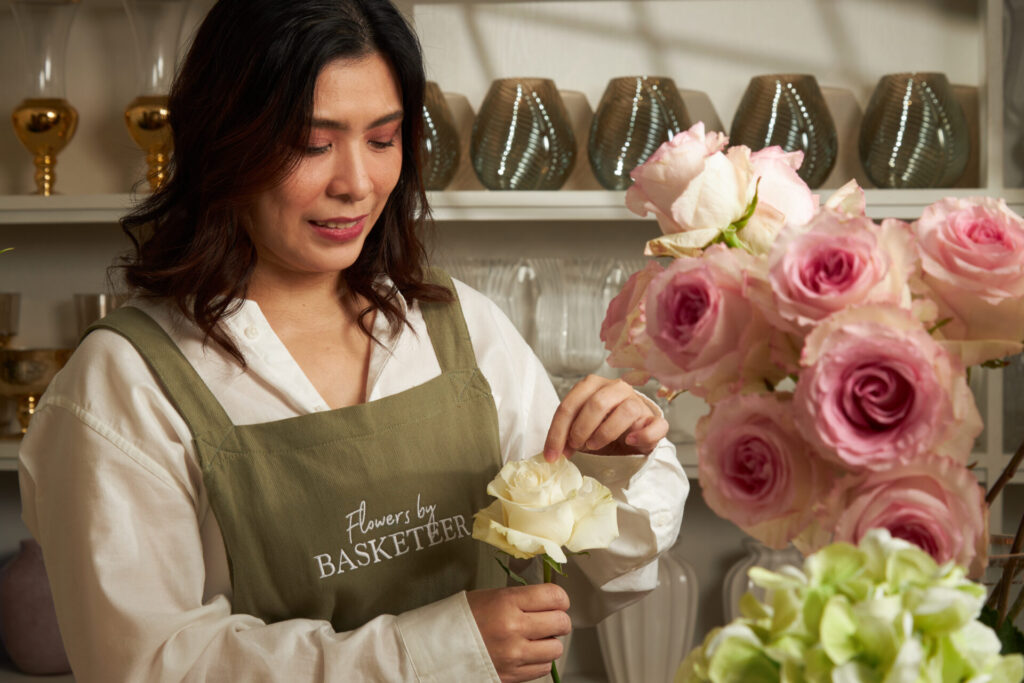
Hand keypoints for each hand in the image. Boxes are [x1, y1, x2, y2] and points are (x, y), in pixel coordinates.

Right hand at [466, 584, 570, 682]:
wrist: (437, 647)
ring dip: (549, 643)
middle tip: (549, 619)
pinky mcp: (512, 676)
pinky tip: (526, 653)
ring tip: (535, 639)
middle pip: (561, 622)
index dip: (560, 599)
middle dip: (559, 620)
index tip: (556, 601)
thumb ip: (521, 599)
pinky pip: (543, 668)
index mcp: (507, 602)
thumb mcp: (491, 597)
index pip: (554, 596)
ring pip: (556, 648)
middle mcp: (514, 628)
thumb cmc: (462, 618)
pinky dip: (539, 661)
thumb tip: (550, 602)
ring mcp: (514, 655)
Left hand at [543, 375, 667, 460]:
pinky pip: (655, 425)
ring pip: (626, 410)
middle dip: (581, 429)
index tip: (552, 455)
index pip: (570, 404)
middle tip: (577, 446)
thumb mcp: (580, 427)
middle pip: (597, 403)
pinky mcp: (654, 419)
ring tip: (595, 445)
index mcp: (593, 385)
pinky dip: (642, 435)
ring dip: (606, 432)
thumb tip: (552, 452)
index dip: (558, 431)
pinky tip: (630, 442)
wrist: (631, 432)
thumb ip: (566, 434)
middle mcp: (616, 387)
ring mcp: (637, 402)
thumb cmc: (601, 427)